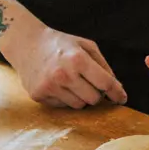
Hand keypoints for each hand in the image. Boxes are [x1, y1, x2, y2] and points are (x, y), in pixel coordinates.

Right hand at [0, 25, 126, 108]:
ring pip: (79, 105)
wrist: (26, 43)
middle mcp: (63, 74)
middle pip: (94, 99)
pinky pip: (63, 106)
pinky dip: (65, 98)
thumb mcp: (85, 45)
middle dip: (96, 93)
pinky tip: (58, 84)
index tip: (122, 98)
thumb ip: (103, 65)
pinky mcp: (39, 95)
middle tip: (90, 83)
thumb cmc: (60, 44)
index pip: (105, 83)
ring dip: (81, 97)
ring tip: (72, 81)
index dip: (117, 92)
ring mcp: (50, 86)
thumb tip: (117, 88)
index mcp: (78, 59)